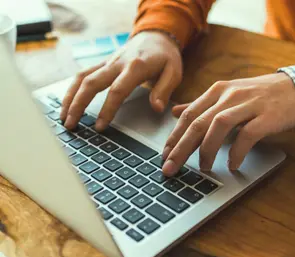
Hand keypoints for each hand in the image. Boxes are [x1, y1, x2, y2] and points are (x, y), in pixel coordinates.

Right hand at [60, 31, 182, 130]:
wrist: (155, 36)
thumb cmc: (166, 57)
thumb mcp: (174, 72)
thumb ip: (164, 90)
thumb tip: (157, 108)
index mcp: (136, 67)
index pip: (117, 90)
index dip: (107, 109)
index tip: (99, 126)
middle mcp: (117, 63)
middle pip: (91, 83)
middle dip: (78, 104)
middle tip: (71, 125)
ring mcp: (107, 62)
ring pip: (82, 77)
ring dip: (70, 97)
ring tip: (63, 117)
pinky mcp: (102, 63)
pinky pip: (83, 74)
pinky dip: (72, 88)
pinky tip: (67, 102)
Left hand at [162, 73, 294, 175]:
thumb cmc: (259, 96)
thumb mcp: (227, 95)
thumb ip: (201, 105)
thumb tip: (175, 112)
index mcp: (218, 91)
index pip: (189, 115)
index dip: (174, 136)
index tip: (165, 155)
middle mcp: (229, 95)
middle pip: (198, 122)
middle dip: (181, 147)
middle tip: (171, 167)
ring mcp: (248, 104)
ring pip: (219, 126)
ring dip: (207, 149)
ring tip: (203, 167)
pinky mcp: (266, 116)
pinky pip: (247, 135)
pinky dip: (237, 151)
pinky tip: (232, 164)